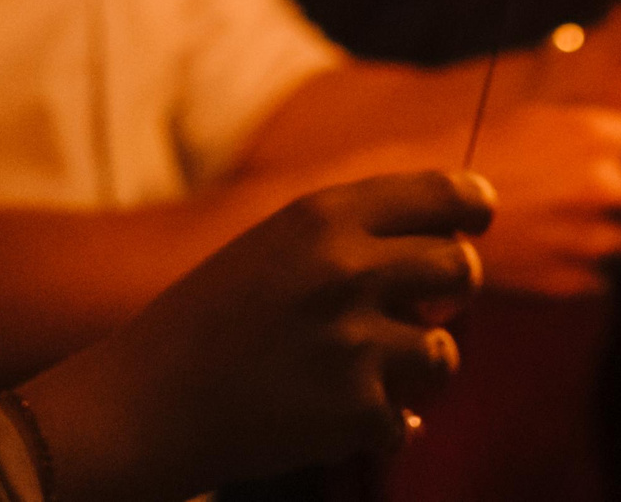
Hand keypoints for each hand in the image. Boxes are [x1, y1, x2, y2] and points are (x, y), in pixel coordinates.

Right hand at [18, 171, 492, 501]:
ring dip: (418, 366)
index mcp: (323, 217)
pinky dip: (380, 426)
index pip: (441, 195)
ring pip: (446, 352)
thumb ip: (354, 236)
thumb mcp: (274, 246)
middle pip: (461, 268)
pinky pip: (407, 418)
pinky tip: (332, 417)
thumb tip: (455, 237)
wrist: (143, 407)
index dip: (470, 206)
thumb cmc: (208, 321)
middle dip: (450, 289)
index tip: (477, 217)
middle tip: (419, 306)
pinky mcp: (356, 413)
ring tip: (364, 371)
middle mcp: (347, 271)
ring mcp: (355, 344)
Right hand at [466, 102, 620, 296]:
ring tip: (567, 228)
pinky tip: (549, 252)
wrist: (425, 211)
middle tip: (596, 201)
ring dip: (611, 237)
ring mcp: (590, 237)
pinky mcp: (571, 280)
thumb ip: (594, 135)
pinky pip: (602, 276)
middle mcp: (603, 185)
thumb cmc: (478, 156)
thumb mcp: (538, 123)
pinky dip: (584, 268)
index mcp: (596, 136)